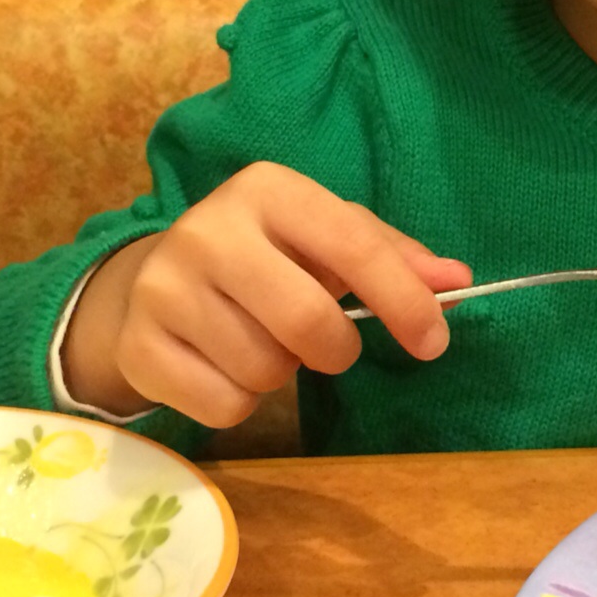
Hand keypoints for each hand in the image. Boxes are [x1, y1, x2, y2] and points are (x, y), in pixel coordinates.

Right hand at [61, 163, 470, 426]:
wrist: (151, 281)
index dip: (404, 300)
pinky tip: (223, 366)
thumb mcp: (325, 239)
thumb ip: (392, 258)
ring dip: (282, 373)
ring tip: (261, 341)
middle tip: (328, 346)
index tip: (434, 341)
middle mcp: (208, 230)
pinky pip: (224, 406)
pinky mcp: (137, 346)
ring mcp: (163, 288)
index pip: (353, 246)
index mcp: (266, 189)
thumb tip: (458, 281)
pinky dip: (240, 402)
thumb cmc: (266, 258)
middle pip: (307, 322)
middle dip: (335, 349)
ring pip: (264, 370)